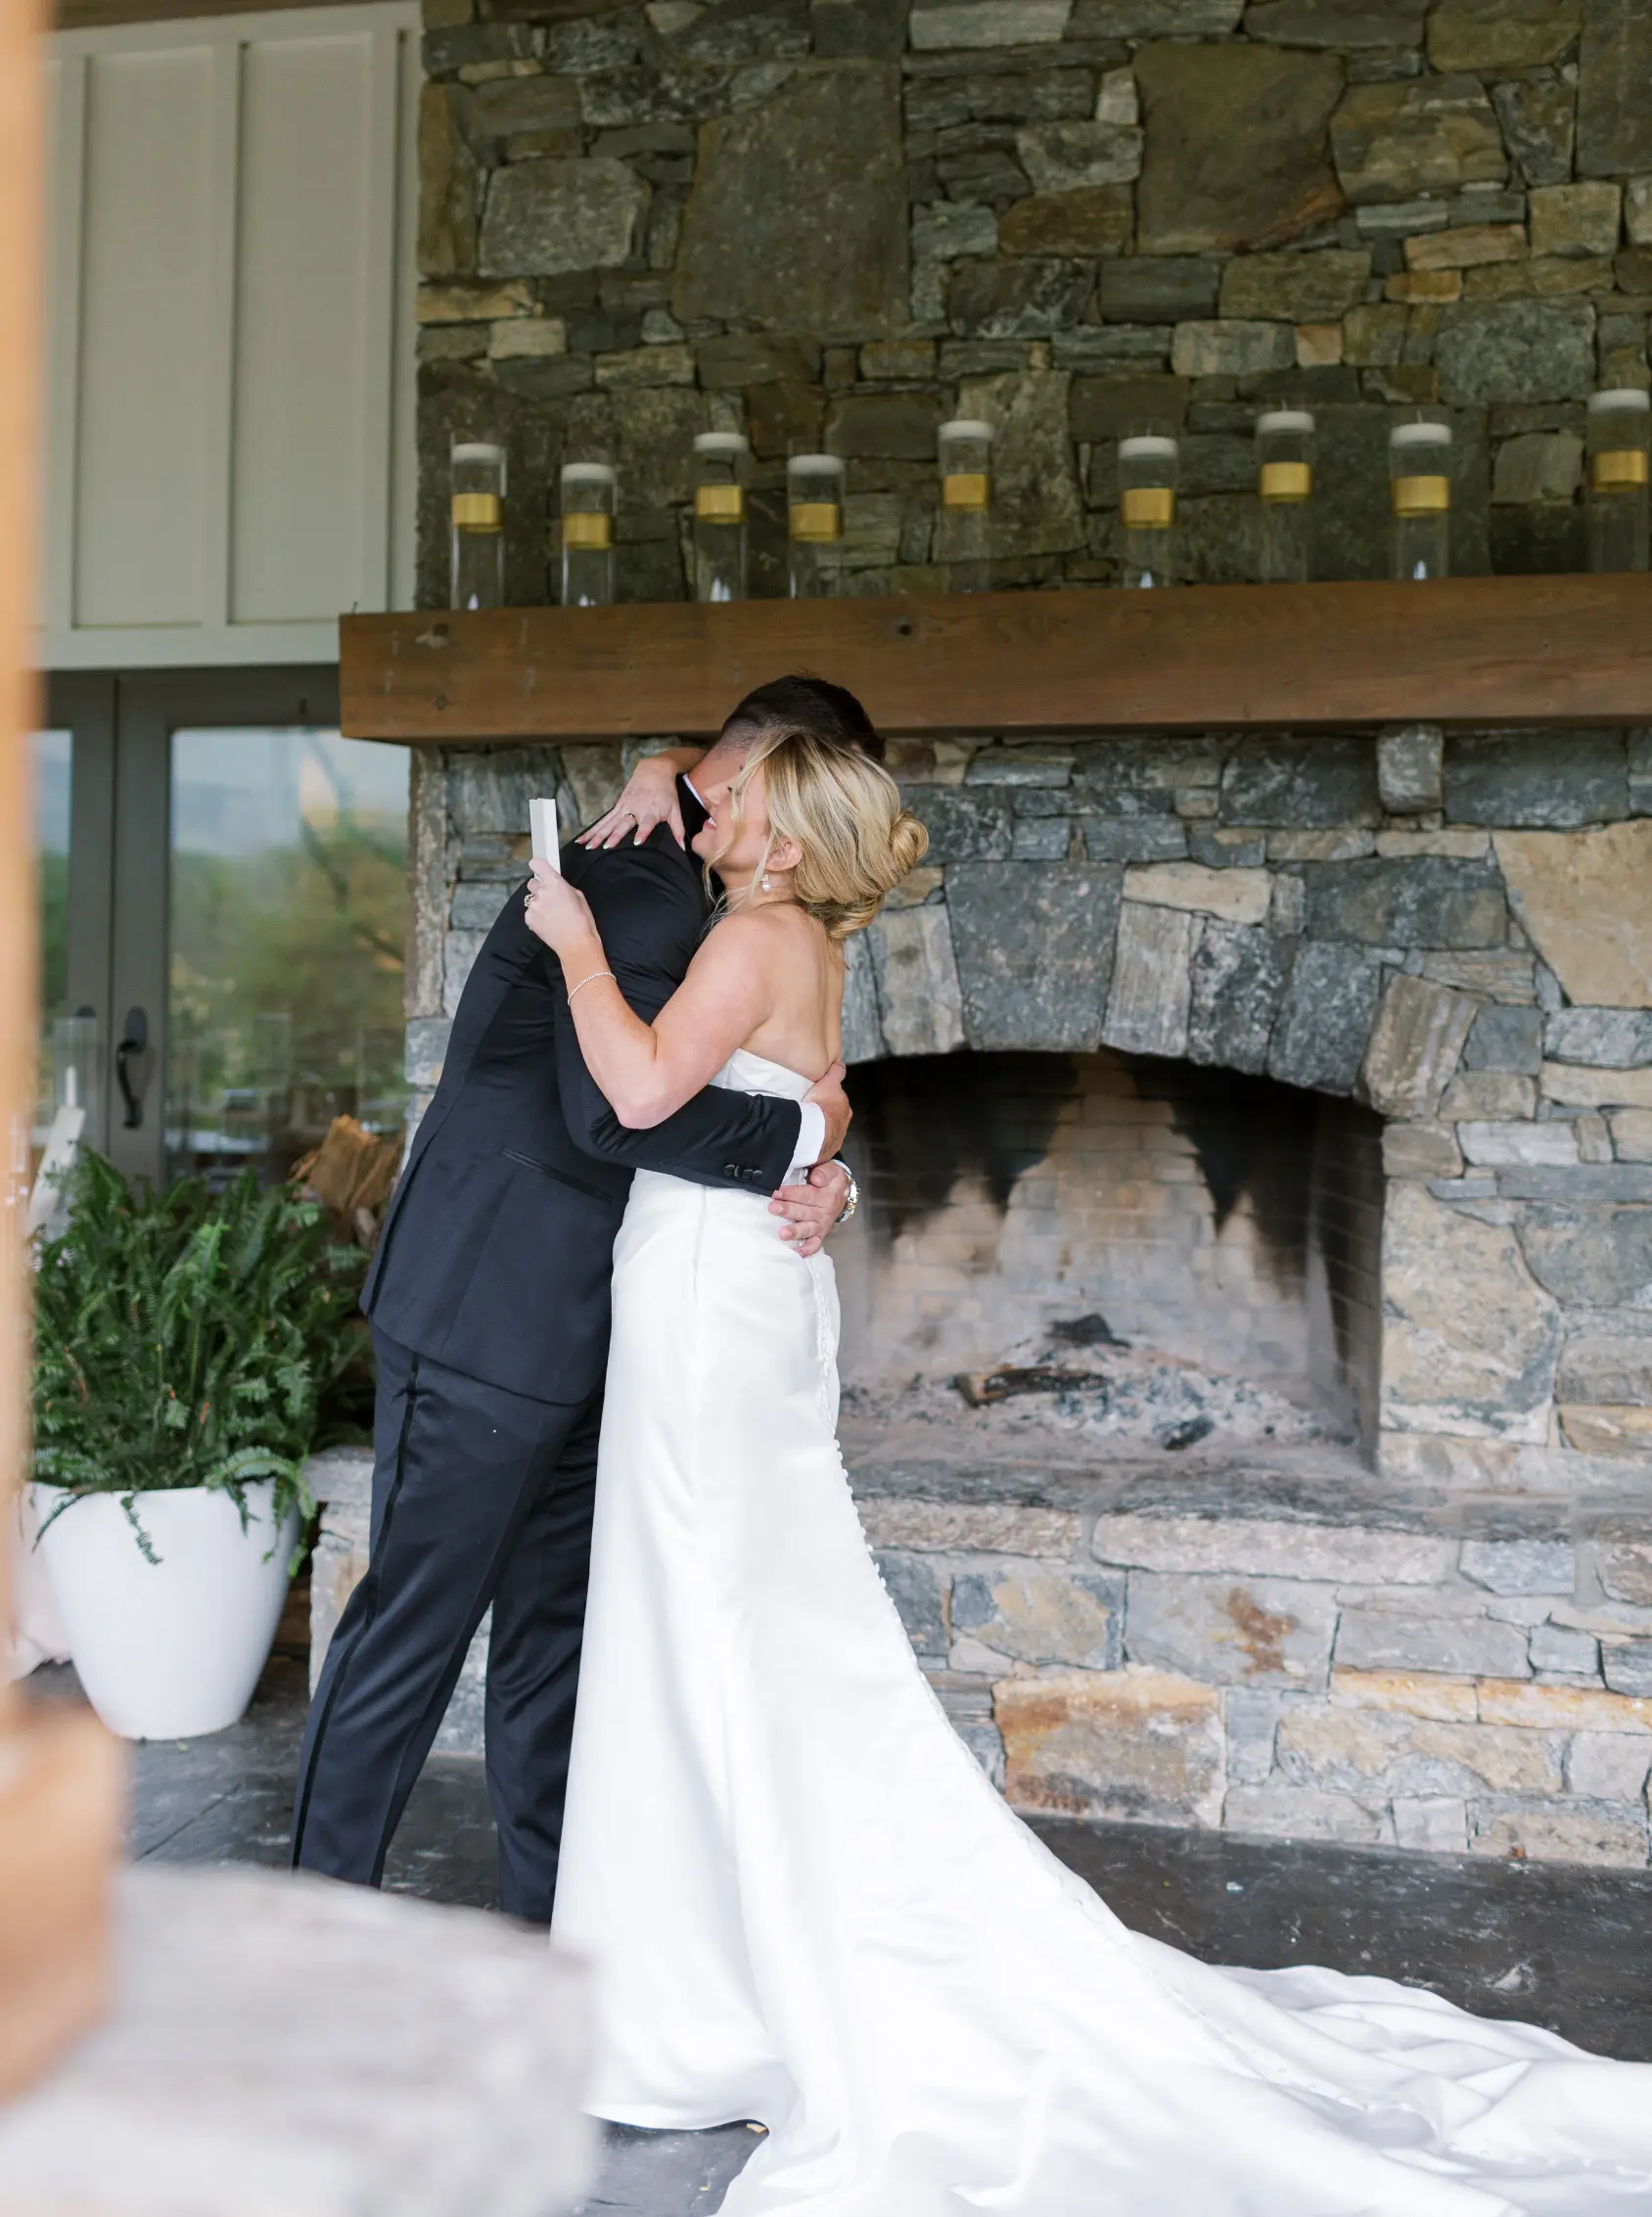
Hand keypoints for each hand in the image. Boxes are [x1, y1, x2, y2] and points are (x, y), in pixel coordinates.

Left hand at [524, 860, 599, 961]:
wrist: (576, 943)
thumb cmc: (582, 921)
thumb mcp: (579, 896)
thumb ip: (563, 887)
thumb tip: (557, 886)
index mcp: (555, 883)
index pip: (537, 865)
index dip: (537, 866)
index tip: (538, 868)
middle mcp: (541, 892)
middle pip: (532, 883)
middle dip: (540, 889)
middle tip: (551, 900)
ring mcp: (533, 906)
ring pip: (531, 900)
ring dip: (539, 905)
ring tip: (552, 916)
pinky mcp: (529, 919)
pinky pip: (530, 913)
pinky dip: (536, 917)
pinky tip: (548, 923)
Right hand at [577, 751, 695, 849]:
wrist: (654, 770)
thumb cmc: (667, 792)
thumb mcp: (675, 809)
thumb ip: (678, 829)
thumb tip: (683, 848)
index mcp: (651, 811)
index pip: (646, 823)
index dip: (642, 832)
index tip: (637, 842)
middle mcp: (635, 809)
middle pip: (623, 824)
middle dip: (613, 836)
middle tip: (605, 847)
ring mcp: (624, 807)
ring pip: (608, 823)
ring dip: (597, 835)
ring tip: (588, 846)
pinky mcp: (617, 806)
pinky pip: (603, 820)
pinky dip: (592, 829)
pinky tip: (582, 839)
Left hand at [770, 1160, 850, 1258]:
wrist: (842, 1193)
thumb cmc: (830, 1180)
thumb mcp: (832, 1169)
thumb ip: (825, 1171)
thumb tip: (816, 1179)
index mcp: (828, 1193)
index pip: (808, 1193)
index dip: (791, 1193)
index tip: (776, 1191)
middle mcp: (826, 1210)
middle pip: (805, 1210)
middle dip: (787, 1209)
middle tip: (773, 1207)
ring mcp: (822, 1224)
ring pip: (808, 1228)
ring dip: (795, 1231)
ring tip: (783, 1233)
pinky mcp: (820, 1234)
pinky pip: (815, 1244)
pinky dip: (806, 1249)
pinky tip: (797, 1252)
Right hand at [805, 1061, 850, 1157]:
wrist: (814, 1130)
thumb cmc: (822, 1105)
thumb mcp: (829, 1083)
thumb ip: (836, 1073)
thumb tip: (841, 1064)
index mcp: (845, 1110)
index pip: (840, 1103)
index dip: (831, 1100)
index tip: (822, 1100)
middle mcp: (843, 1125)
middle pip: (835, 1118)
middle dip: (826, 1116)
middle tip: (812, 1112)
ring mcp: (835, 1140)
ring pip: (827, 1132)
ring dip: (820, 1129)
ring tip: (807, 1127)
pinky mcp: (825, 1151)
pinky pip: (820, 1145)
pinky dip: (814, 1142)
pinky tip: (806, 1139)